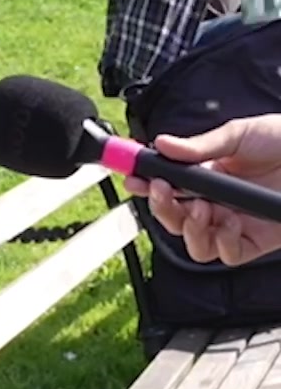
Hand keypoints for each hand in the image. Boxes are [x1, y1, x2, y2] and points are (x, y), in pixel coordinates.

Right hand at [127, 115, 280, 264]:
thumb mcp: (240, 134)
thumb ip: (201, 146)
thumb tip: (162, 144)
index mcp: (209, 175)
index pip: (170, 186)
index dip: (148, 184)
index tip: (133, 177)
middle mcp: (218, 203)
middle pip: (176, 219)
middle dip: (162, 208)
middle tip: (162, 191)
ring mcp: (235, 224)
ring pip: (195, 243)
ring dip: (189, 228)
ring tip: (200, 208)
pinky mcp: (256, 242)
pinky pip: (227, 254)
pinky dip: (220, 241)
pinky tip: (227, 222)